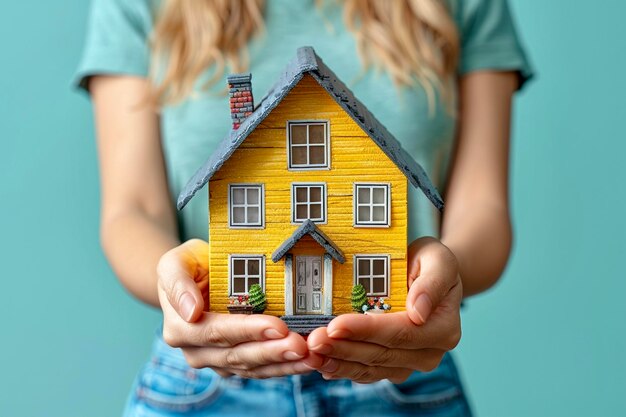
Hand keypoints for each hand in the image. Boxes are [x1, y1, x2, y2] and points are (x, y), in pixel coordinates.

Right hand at [158, 239, 322, 377]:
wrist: (194, 277)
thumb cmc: (188, 265)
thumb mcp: (175, 263)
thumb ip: (178, 283)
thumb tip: (191, 310)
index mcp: (181, 328)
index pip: (217, 332)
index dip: (248, 331)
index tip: (277, 326)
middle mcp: (197, 351)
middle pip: (238, 356)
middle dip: (272, 352)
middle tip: (301, 346)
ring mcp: (217, 362)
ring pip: (253, 368)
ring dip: (284, 365)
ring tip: (311, 357)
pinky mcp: (237, 364)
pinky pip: (261, 370)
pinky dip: (285, 367)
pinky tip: (307, 362)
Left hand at [306, 237, 461, 382]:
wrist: (427, 276)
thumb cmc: (430, 264)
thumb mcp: (438, 260)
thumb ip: (432, 283)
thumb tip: (418, 312)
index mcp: (443, 328)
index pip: (399, 333)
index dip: (366, 331)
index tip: (336, 325)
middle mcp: (429, 353)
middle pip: (380, 354)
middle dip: (343, 348)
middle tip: (313, 340)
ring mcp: (409, 364)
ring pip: (369, 368)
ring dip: (338, 362)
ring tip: (311, 353)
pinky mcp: (392, 368)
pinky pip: (365, 372)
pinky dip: (341, 368)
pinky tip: (321, 363)